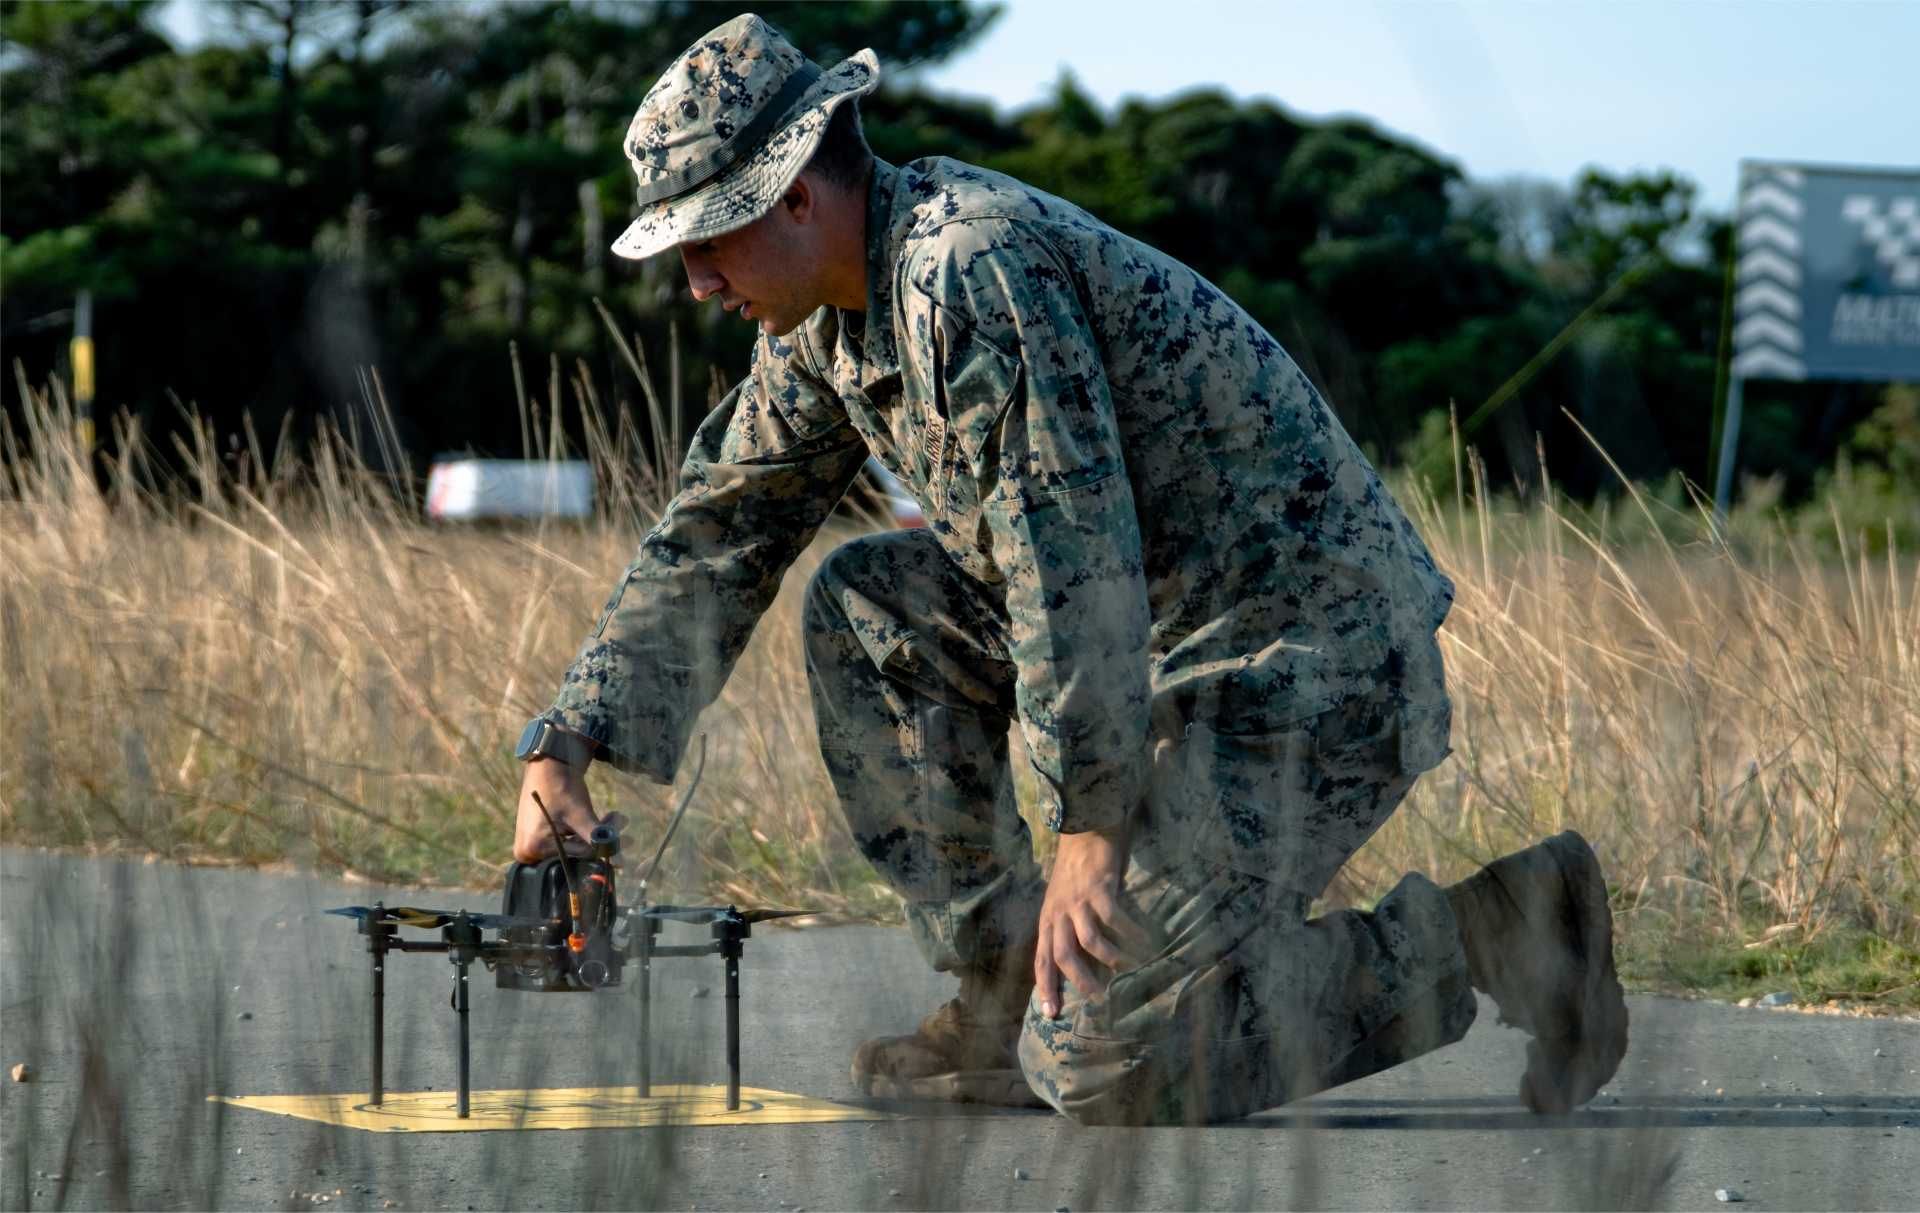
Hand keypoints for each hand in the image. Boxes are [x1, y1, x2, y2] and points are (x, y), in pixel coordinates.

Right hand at [512, 756, 625, 863]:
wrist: (549, 765)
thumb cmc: (561, 786)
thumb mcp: (580, 813)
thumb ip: (597, 837)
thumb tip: (617, 861)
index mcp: (532, 849)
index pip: (576, 856)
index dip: (603, 846)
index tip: (627, 840)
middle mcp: (528, 852)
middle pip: (575, 853)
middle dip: (600, 838)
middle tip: (621, 823)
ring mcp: (531, 845)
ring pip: (574, 846)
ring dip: (594, 832)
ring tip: (614, 817)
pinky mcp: (538, 837)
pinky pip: (567, 840)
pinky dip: (583, 830)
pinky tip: (601, 819)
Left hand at [1033, 825, 1154, 1019]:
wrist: (1083, 832)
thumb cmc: (1074, 872)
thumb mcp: (1060, 903)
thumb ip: (1065, 928)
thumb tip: (1081, 964)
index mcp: (1048, 920)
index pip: (1041, 959)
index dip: (1046, 987)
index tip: (1052, 1014)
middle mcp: (1058, 913)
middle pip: (1063, 956)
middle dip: (1081, 982)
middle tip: (1100, 1000)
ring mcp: (1077, 901)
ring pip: (1090, 941)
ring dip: (1111, 960)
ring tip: (1129, 971)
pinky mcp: (1098, 889)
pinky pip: (1114, 918)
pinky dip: (1130, 933)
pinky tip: (1144, 941)